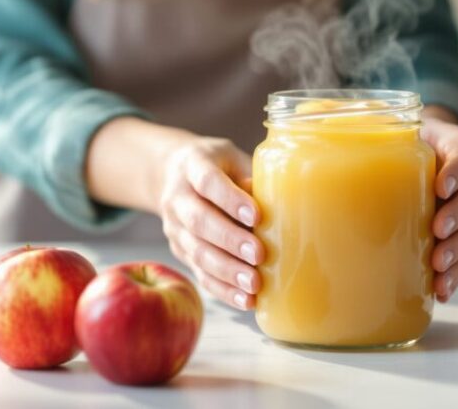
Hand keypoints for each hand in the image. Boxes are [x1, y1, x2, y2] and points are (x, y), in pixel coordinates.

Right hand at [159, 137, 262, 310]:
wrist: (174, 173)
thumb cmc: (218, 165)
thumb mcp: (233, 158)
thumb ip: (252, 177)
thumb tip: (283, 203)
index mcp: (192, 165)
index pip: (208, 182)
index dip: (230, 199)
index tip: (255, 215)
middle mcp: (177, 197)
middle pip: (199, 221)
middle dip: (230, 240)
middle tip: (259, 254)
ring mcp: (174, 226)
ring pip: (197, 252)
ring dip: (227, 271)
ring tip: (254, 283)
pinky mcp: (180, 250)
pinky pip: (200, 273)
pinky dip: (223, 289)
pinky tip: (246, 299)